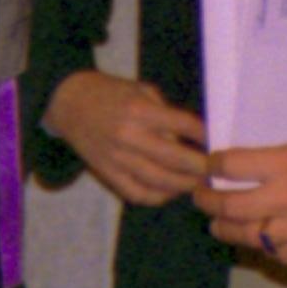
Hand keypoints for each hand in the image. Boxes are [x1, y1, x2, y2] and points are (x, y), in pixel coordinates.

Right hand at [43, 70, 210, 206]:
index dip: (204, 135)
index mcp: (139, 110)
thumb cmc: (111, 93)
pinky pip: (137, 193)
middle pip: (175, 159)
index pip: (183, 125)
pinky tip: (172, 192)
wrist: (70, 103)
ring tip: (199, 184)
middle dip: (200, 167)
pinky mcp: (108, 174)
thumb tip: (191, 138)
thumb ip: (166, 112)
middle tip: (215, 170)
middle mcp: (129, 136)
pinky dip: (158, 197)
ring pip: (159, 181)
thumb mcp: (141, 90)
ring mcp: (117, 158)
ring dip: (184, 185)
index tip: (216, 141)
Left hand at [195, 134, 286, 268]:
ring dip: (226, 230)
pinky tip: (259, 245)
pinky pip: (279, 256)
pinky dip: (263, 249)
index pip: (234, 165)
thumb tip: (279, 168)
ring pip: (247, 235)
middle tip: (200, 196)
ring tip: (217, 226)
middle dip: (208, 201)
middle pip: (230, 205)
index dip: (215, 165)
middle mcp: (286, 198)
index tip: (209, 164)